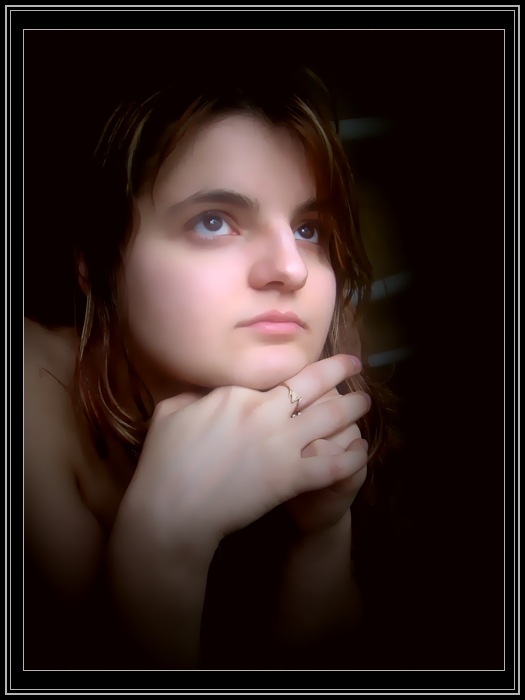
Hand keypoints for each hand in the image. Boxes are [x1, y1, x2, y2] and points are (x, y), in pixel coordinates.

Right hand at [118, 355, 369, 552]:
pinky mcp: (290, 477)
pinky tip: (362, 450)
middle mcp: (265, 410)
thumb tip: (206, 391)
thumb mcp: (170, 412)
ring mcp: (280, 443)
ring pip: (330, 416)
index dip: (297, 367)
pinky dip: (351, 456)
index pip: (275, 373)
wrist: (170, 511)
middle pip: (313, 382)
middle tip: (356, 364)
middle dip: (340, 370)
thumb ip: (193, 395)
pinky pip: (332, 463)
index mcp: (236, 392)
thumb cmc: (163, 463)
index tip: (308, 365)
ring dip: (353, 407)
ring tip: (366, 402)